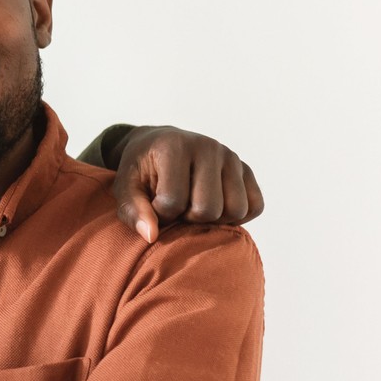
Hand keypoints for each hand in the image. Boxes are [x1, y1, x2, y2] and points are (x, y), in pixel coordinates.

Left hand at [110, 125, 264, 242]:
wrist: (160, 144)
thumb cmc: (141, 171)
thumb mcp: (125, 188)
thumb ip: (133, 211)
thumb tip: (152, 235)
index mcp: (175, 147)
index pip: (173, 202)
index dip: (161, 214)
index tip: (154, 206)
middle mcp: (208, 147)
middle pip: (208, 209)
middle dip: (188, 218)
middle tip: (177, 209)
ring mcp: (231, 157)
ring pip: (235, 210)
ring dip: (214, 220)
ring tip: (194, 208)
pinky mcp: (246, 168)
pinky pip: (255, 206)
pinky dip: (237, 216)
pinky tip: (215, 208)